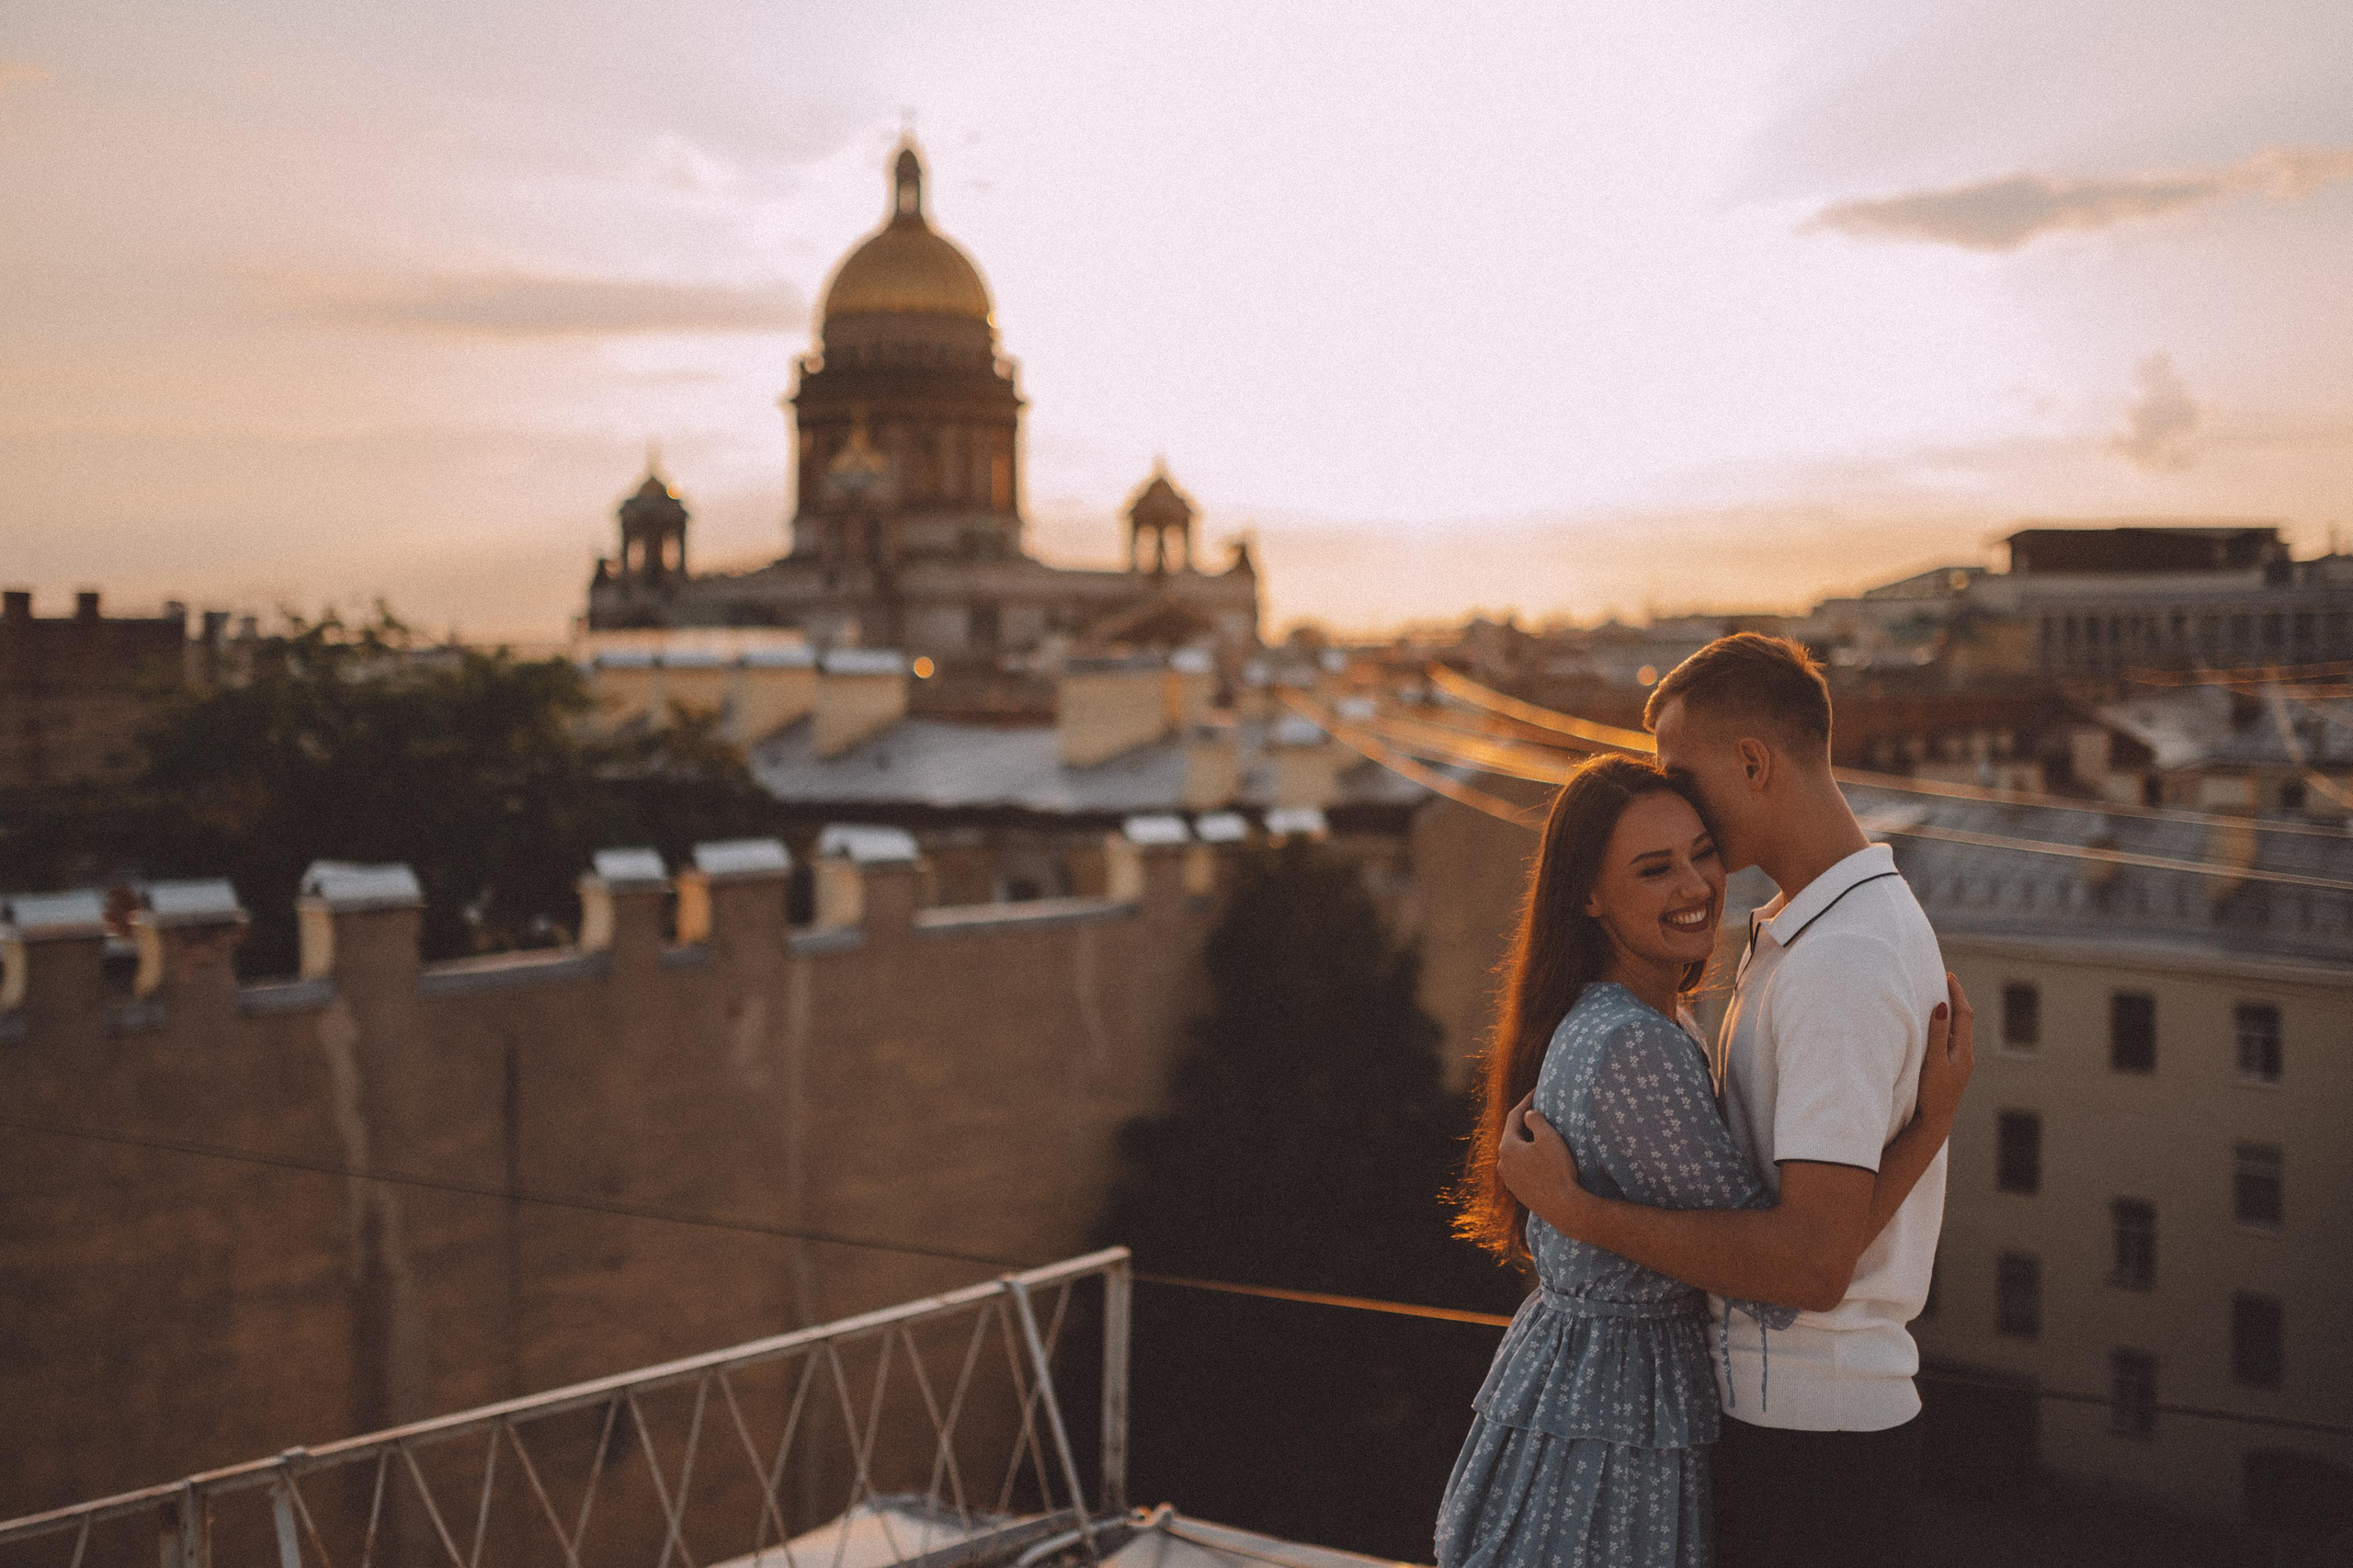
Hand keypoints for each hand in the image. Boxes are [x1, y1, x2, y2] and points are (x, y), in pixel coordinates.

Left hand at [1494, 1089, 1595, 1236]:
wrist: (1563, 1207)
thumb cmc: (1557, 1170)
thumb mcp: (1548, 1138)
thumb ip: (1536, 1120)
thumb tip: (1529, 1116)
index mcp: (1507, 1146)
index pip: (1514, 1116)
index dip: (1526, 1101)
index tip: (1536, 1091)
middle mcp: (1502, 1163)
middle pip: (1513, 1135)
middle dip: (1526, 1123)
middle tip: (1540, 1112)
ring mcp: (1509, 1180)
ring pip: (1517, 1154)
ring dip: (1527, 1144)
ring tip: (1542, 1137)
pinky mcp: (1518, 1192)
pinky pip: (1522, 1169)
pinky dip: (1530, 1160)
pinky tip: (1543, 1160)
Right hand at [1916, 971, 1974, 1128]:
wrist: (1933, 1123)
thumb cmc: (1932, 1094)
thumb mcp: (1933, 1061)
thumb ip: (1938, 1034)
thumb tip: (1943, 1006)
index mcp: (1964, 1051)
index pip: (1964, 1014)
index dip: (1957, 993)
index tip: (1949, 975)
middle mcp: (1965, 1056)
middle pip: (1964, 1020)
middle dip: (1956, 999)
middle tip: (1946, 980)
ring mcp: (1959, 1064)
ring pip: (1958, 1030)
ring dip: (1951, 1012)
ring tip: (1940, 997)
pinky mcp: (1952, 1070)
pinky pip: (1952, 1040)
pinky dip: (1946, 1026)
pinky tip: (1937, 1027)